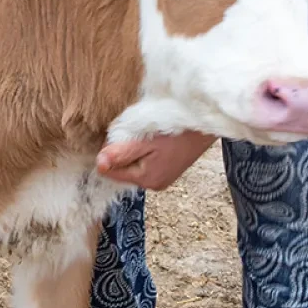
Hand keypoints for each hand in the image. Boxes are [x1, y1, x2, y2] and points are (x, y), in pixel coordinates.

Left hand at [96, 130, 216, 190]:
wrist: (208, 123)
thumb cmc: (177, 129)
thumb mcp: (144, 140)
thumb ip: (120, 153)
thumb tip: (99, 165)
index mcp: (147, 179)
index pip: (111, 172)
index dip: (109, 152)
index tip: (121, 134)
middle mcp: (154, 183)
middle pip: (122, 168)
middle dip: (122, 150)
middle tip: (136, 132)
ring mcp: (162, 176)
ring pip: (133, 162)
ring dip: (133, 148)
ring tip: (148, 134)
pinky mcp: (168, 168)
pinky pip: (145, 160)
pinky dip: (144, 148)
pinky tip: (155, 137)